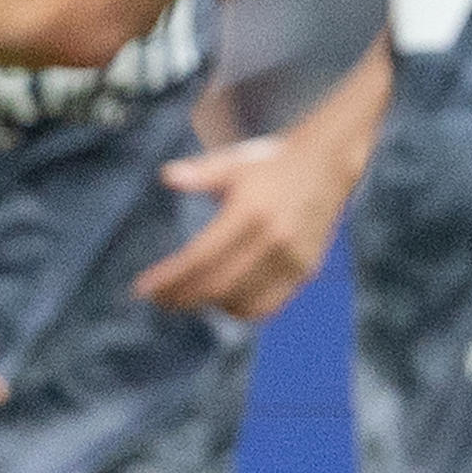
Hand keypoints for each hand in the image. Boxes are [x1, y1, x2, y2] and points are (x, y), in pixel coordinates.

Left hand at [132, 126, 363, 319]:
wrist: (327, 164)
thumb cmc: (272, 164)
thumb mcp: (234, 162)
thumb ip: (201, 173)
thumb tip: (168, 176)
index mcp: (250, 211)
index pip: (199, 258)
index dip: (169, 279)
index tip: (144, 289)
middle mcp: (272, 239)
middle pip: (215, 285)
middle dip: (180, 297)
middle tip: (159, 299)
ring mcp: (292, 258)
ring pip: (240, 303)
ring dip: (208, 305)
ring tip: (189, 296)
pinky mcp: (305, 269)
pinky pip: (267, 306)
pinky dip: (240, 310)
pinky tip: (223, 300)